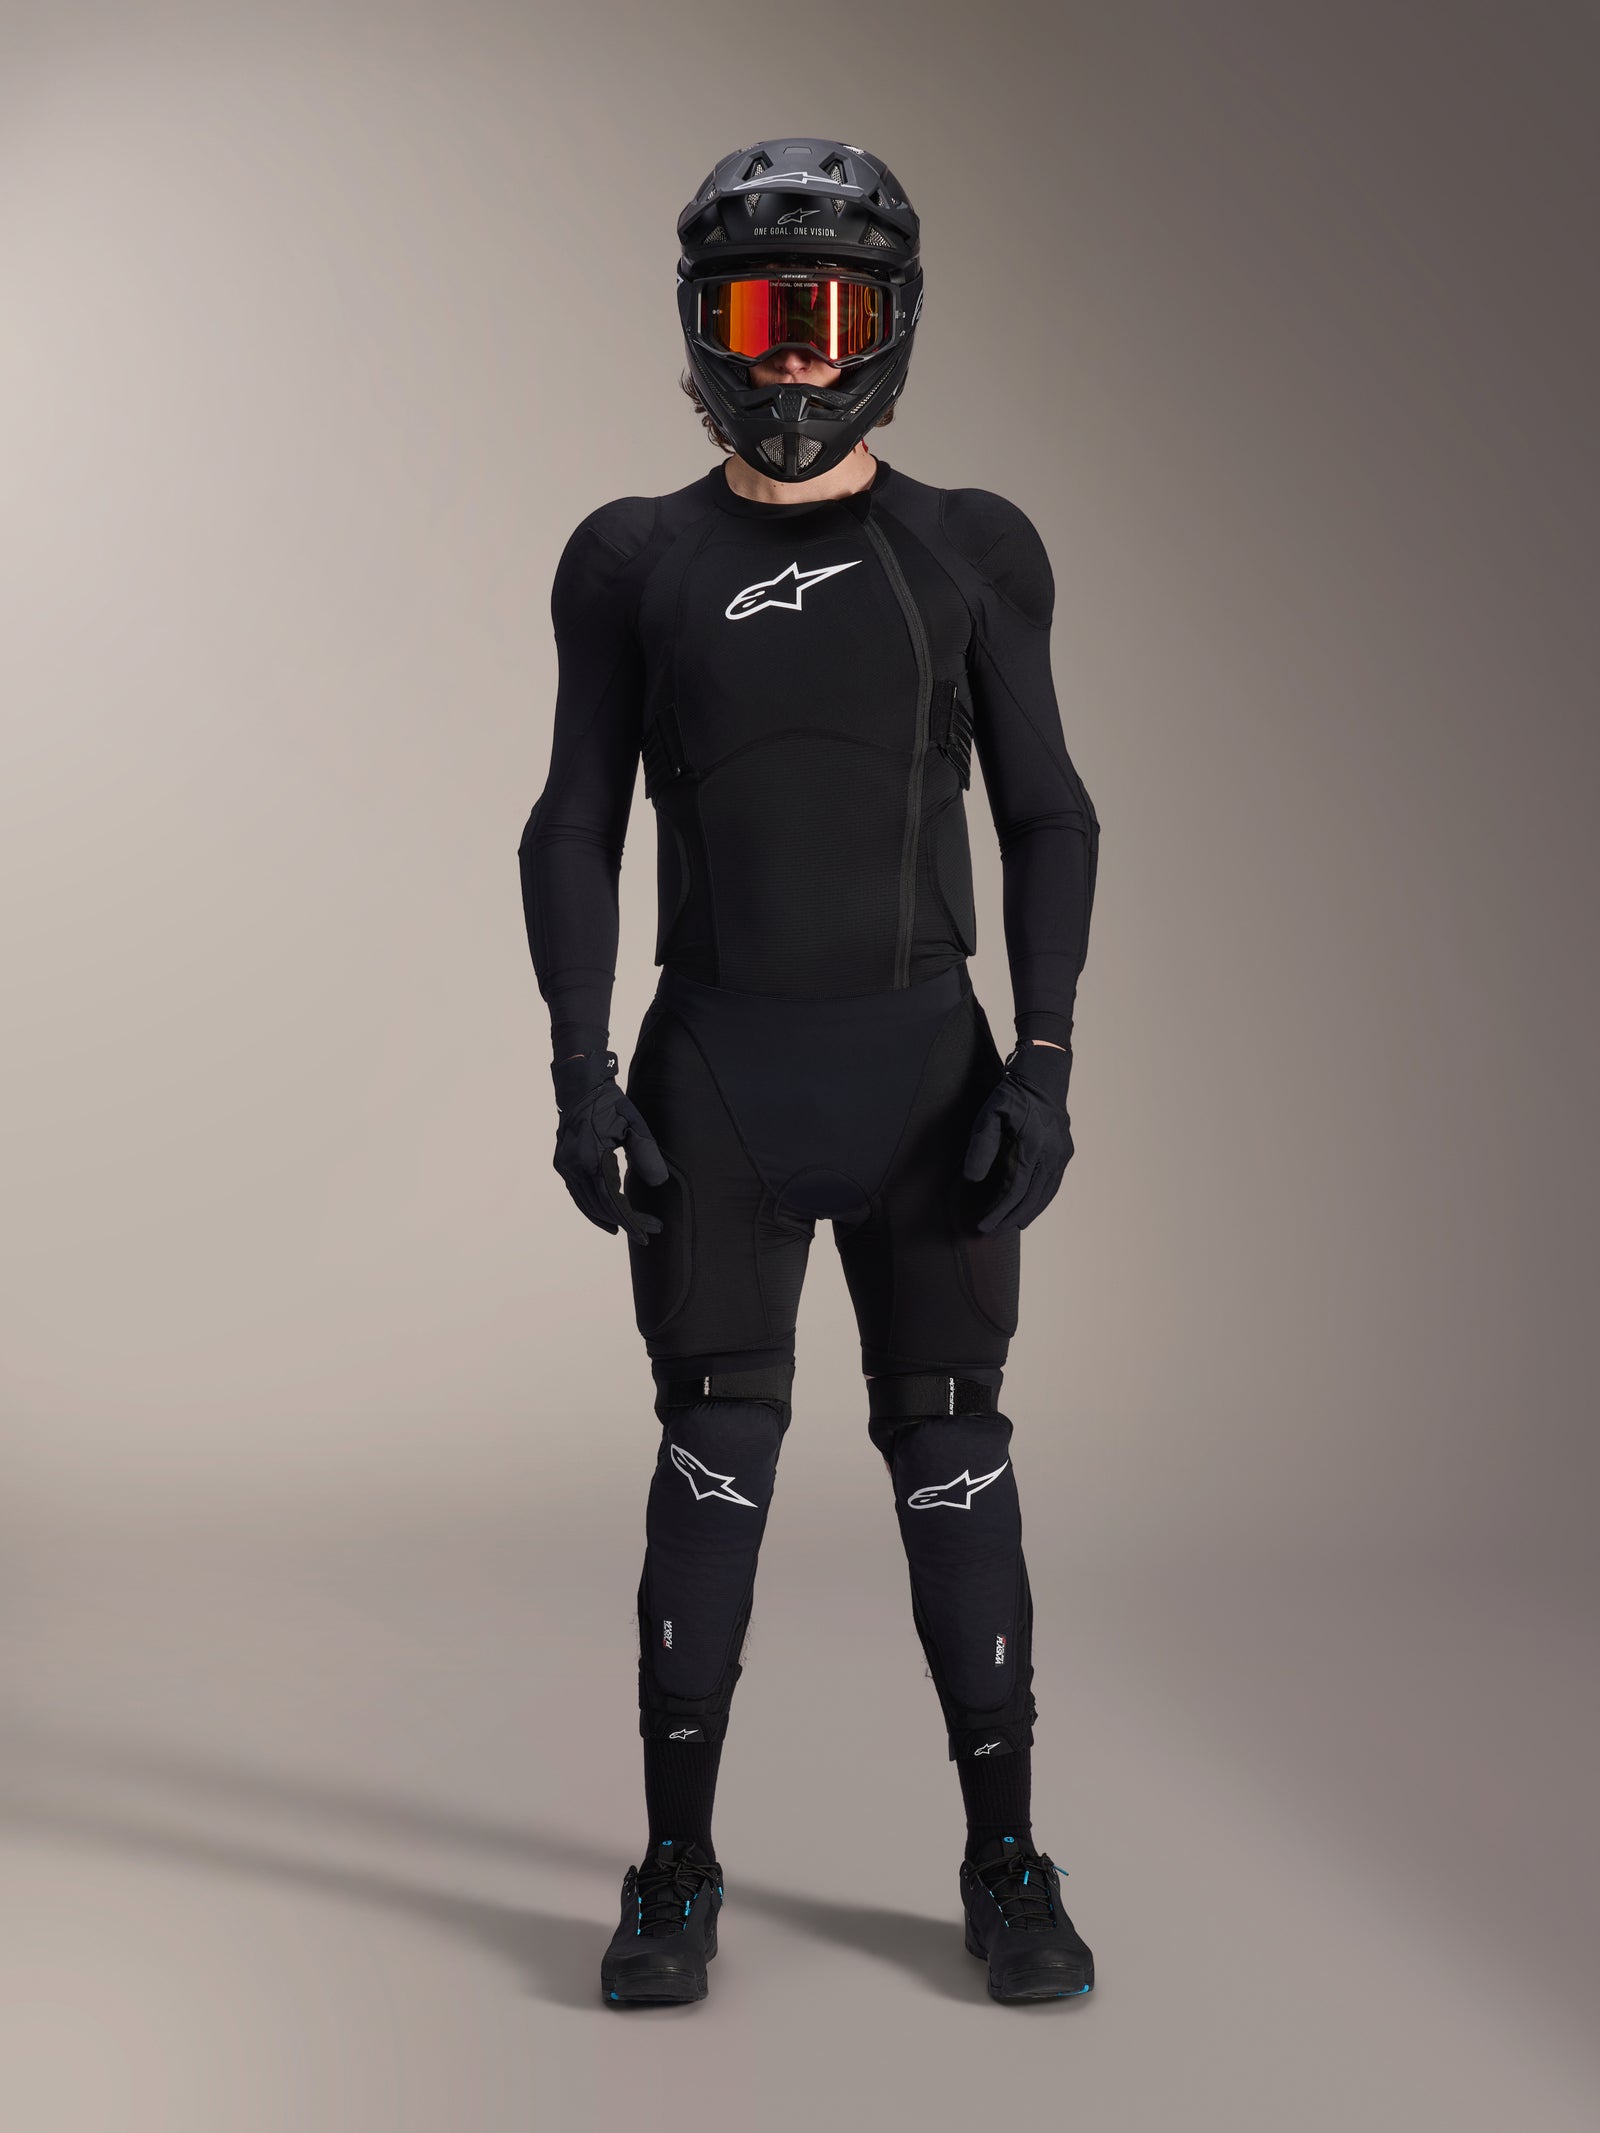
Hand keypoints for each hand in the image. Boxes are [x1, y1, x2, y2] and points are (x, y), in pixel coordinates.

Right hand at [550, 1049, 669, 1240]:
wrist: (580, 1088)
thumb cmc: (610, 1104)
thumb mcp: (634, 1125)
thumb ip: (646, 1154)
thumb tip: (658, 1184)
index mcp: (592, 1157)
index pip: (613, 1200)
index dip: (632, 1220)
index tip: (649, 1232)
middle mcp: (573, 1166)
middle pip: (601, 1206)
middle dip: (626, 1221)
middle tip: (649, 1230)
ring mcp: (565, 1166)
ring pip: (586, 1203)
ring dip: (607, 1218)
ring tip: (628, 1229)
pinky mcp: (562, 1164)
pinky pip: (577, 1194)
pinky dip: (592, 1208)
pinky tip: (605, 1215)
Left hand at [961, 1039, 1074, 1234]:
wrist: (1044, 1074)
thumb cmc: (1012, 1092)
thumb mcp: (990, 1113)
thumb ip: (981, 1146)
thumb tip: (972, 1178)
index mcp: (1034, 1146)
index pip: (1016, 1191)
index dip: (999, 1212)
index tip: (984, 1225)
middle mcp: (1052, 1154)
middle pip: (1032, 1198)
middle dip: (1010, 1218)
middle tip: (992, 1231)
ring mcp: (1062, 1153)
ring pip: (1046, 1194)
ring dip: (1028, 1212)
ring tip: (1011, 1225)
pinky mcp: (1065, 1151)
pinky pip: (1054, 1183)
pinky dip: (1041, 1199)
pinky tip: (1030, 1206)